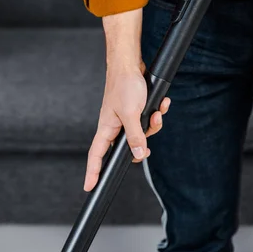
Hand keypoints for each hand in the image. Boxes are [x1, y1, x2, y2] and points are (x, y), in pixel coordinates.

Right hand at [84, 9, 170, 191]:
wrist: (131, 63)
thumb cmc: (125, 85)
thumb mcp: (132, 114)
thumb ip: (135, 136)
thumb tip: (138, 155)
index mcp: (106, 128)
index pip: (96, 155)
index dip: (92, 172)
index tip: (89, 187)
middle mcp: (115, 126)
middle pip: (128, 146)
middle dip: (144, 143)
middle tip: (149, 135)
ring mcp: (126, 118)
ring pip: (143, 133)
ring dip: (154, 124)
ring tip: (158, 111)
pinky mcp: (137, 110)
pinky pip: (149, 120)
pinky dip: (157, 113)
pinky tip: (163, 104)